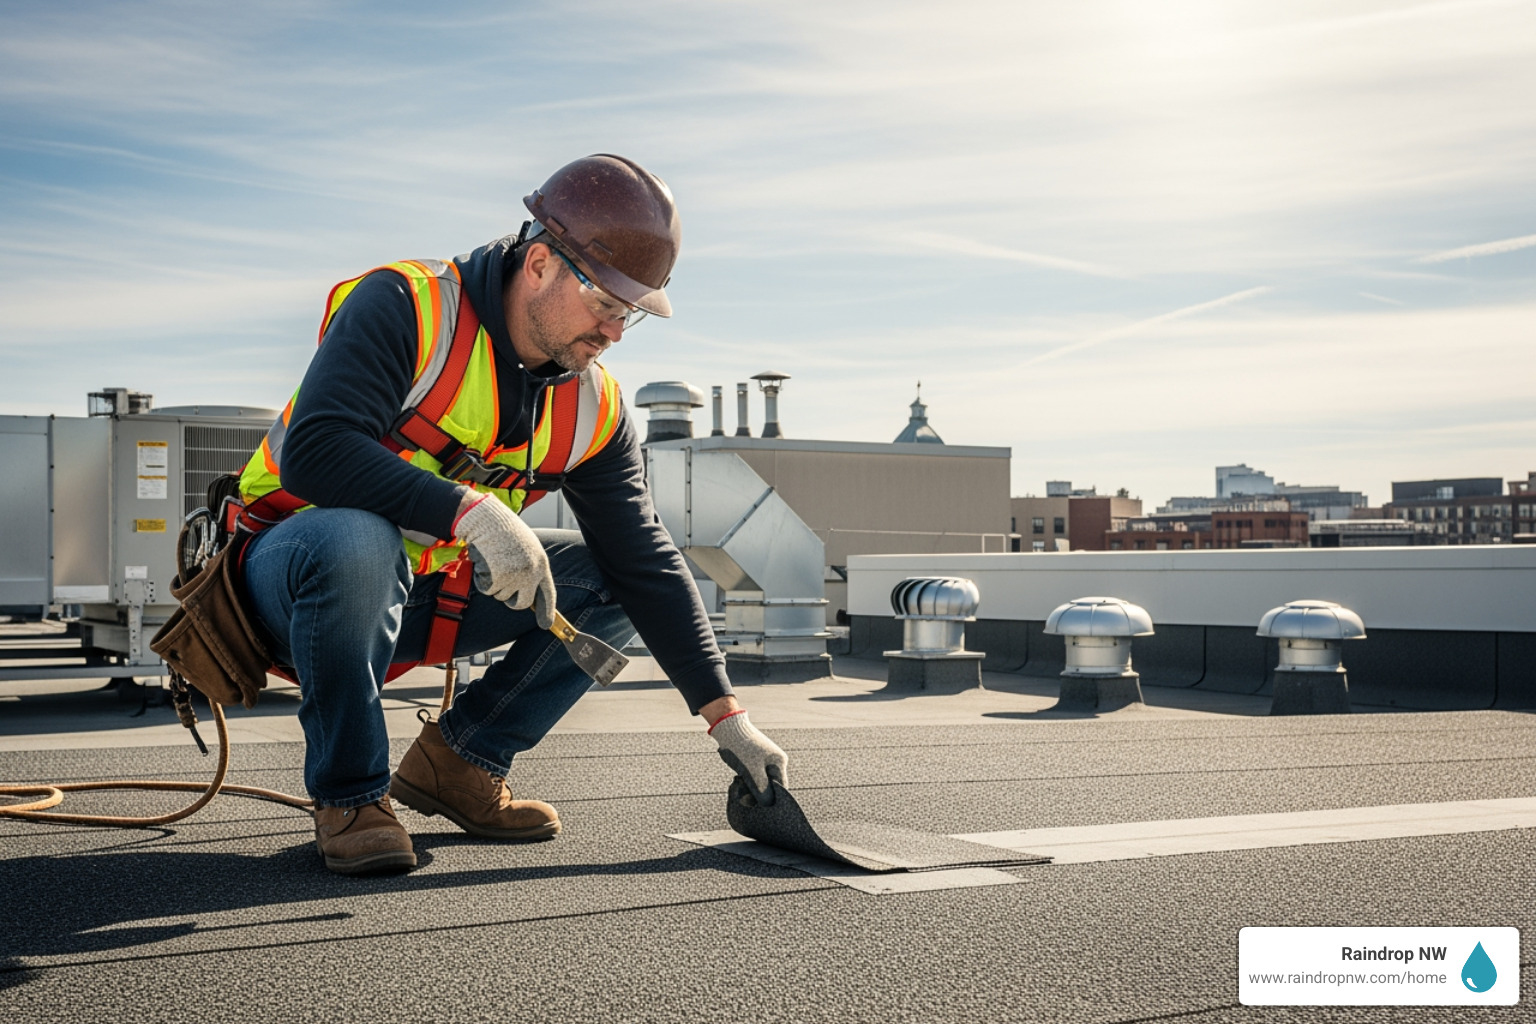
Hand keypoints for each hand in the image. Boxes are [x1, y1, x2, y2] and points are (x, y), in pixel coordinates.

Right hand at [452, 490, 554, 628]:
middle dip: (511, 599)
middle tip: (502, 581)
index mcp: (541, 563)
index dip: (547, 611)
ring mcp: (514, 576)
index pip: (548, 593)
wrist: (487, 519)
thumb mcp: (526, 548)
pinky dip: (482, 579)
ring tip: (494, 560)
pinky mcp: (497, 577)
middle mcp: (531, 572)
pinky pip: (487, 589)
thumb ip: (531, 568)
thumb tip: (529, 592)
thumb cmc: (504, 531)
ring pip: (501, 596)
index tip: (546, 624)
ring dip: (494, 583)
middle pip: (522, 603)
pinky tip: (485, 561)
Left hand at [709, 710, 787, 805]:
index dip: (771, 798)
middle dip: (757, 791)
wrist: (728, 728)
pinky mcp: (755, 758)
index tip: (758, 803)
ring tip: (739, 780)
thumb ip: (762, 790)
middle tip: (744, 791)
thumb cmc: (741, 750)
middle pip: (770, 785)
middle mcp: (775, 760)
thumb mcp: (752, 772)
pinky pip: (754, 774)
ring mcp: (765, 758)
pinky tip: (738, 776)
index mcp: (779, 762)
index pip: (781, 788)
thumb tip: (768, 804)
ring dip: (750, 784)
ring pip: (760, 780)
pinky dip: (746, 777)